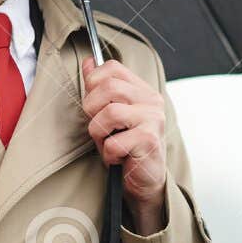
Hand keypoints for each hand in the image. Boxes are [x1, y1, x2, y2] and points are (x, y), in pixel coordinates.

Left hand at [81, 55, 166, 230]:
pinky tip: (118, 158)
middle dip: (92, 110)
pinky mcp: (150, 141)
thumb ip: (100, 88)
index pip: (112, 68)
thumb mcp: (110, 114)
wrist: (146, 180)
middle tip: (100, 128)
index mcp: (142, 90)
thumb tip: (88, 62)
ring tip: (109, 143)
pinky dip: (109, 154)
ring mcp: (153, 120)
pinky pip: (114, 143)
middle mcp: (152, 101)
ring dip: (99, 134)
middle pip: (109, 87)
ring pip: (109, 113)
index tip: (94, 104)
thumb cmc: (126, 146)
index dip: (94, 83)